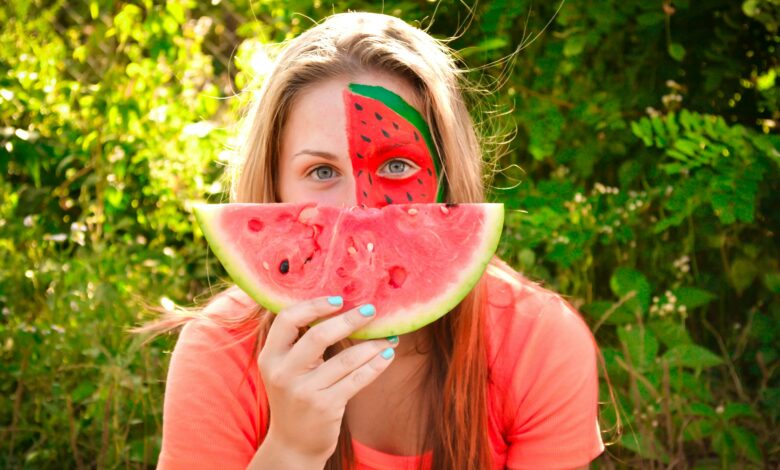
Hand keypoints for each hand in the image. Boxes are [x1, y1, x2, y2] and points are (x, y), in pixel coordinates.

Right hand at [256, 296, 397, 462]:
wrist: (293, 444)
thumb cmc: (295, 397)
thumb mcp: (285, 369)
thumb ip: (299, 342)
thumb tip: (337, 306)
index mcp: (270, 357)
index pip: (286, 319)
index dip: (313, 306)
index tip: (338, 299)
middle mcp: (283, 373)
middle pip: (318, 335)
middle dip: (349, 319)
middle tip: (370, 310)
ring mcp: (304, 391)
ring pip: (346, 359)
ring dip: (372, 344)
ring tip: (389, 336)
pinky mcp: (325, 406)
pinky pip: (357, 379)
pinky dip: (376, 364)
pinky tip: (387, 354)